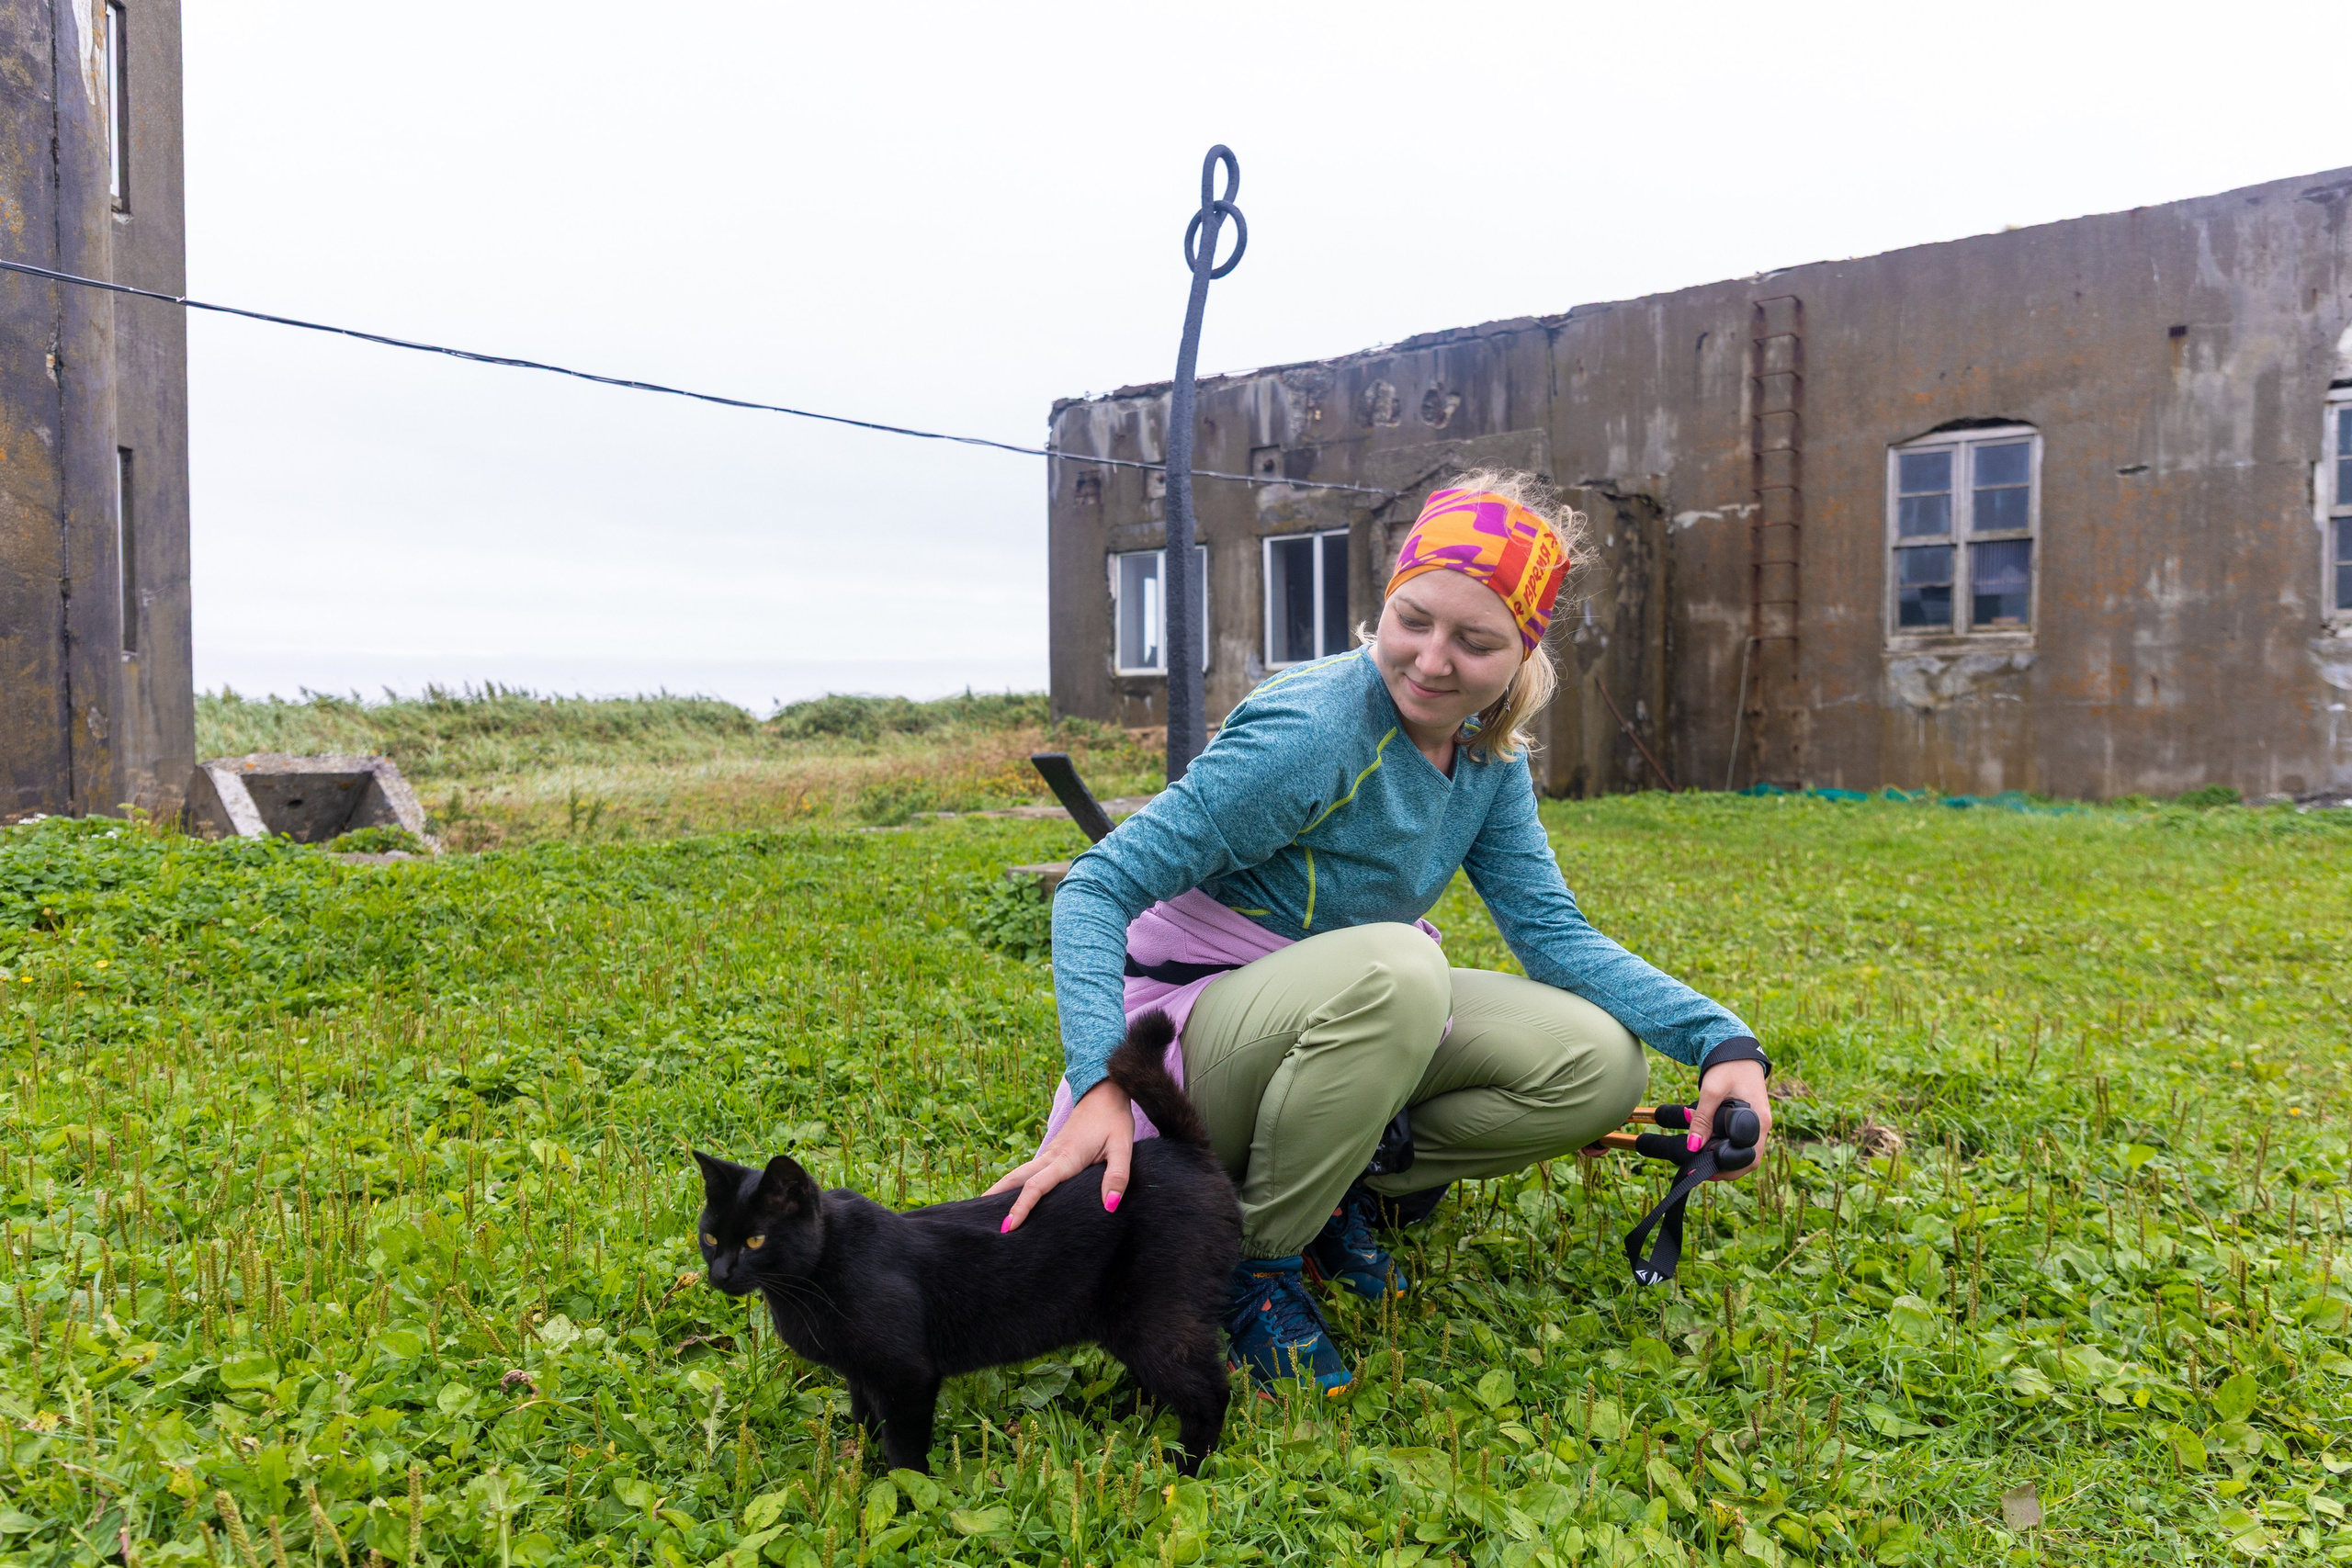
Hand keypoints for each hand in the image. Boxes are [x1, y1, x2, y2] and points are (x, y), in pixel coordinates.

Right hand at [985, 1079, 1132, 1231]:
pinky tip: (1012, 1194)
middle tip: (976, 1218)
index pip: (1037, 1186)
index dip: (1021, 1206)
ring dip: (1001, 1189)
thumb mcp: (1122, 1147)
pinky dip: (1015, 1183)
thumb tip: (1110, 1206)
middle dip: (996, 1197)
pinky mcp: (1053, 1153)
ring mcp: (1050, 1154)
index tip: (1008, 1226)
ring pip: (1020, 1173)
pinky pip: (1029, 1171)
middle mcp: (1052, 1156)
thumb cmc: (1114, 1120)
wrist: (1104, 1092)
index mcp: (1066, 1158)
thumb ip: (1117, 1177)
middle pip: (1017, 1178)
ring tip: (985, 1210)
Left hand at [1689, 1058, 1770, 1181]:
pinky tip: (1709, 1146)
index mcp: (1759, 1120)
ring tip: (1704, 1162)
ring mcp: (1758, 1123)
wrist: (1736, 1051)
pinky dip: (1726, 1147)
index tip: (1708, 1171)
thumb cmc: (1727, 1068)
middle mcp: (1762, 1125)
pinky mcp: (1750, 1120)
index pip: (1750, 1158)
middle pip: (1749, 1159)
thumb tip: (1693, 1147)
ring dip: (1726, 1159)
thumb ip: (1702, 1118)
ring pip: (1745, 1152)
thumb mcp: (1711, 1091)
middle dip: (1728, 1169)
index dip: (1730, 1169)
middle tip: (1704, 1171)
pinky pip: (1740, 1141)